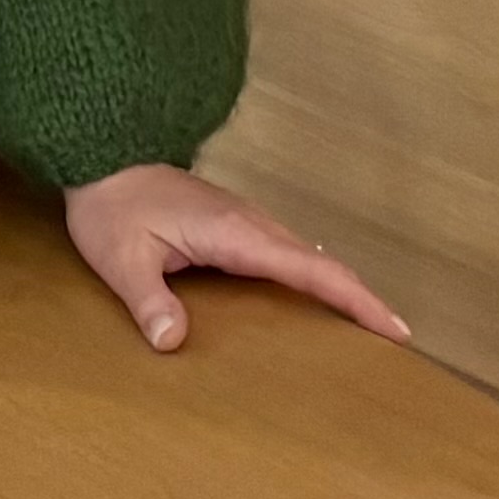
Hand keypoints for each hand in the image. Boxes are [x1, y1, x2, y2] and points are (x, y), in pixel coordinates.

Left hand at [62, 164, 411, 356]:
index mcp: (235, 232)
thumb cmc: (111, 207)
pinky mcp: (234, 224)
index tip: (393, 326)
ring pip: (306, 255)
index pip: (312, 268)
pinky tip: (314, 299)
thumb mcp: (121, 258)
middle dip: (361, 299)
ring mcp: (245, 220)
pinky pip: (286, 252)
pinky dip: (312, 276)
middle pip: (322, 262)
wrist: (103, 157)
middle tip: (396, 338)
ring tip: (368, 327)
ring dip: (339, 287)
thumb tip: (173, 342)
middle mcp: (251, 223)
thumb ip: (149, 300)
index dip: (356, 299)